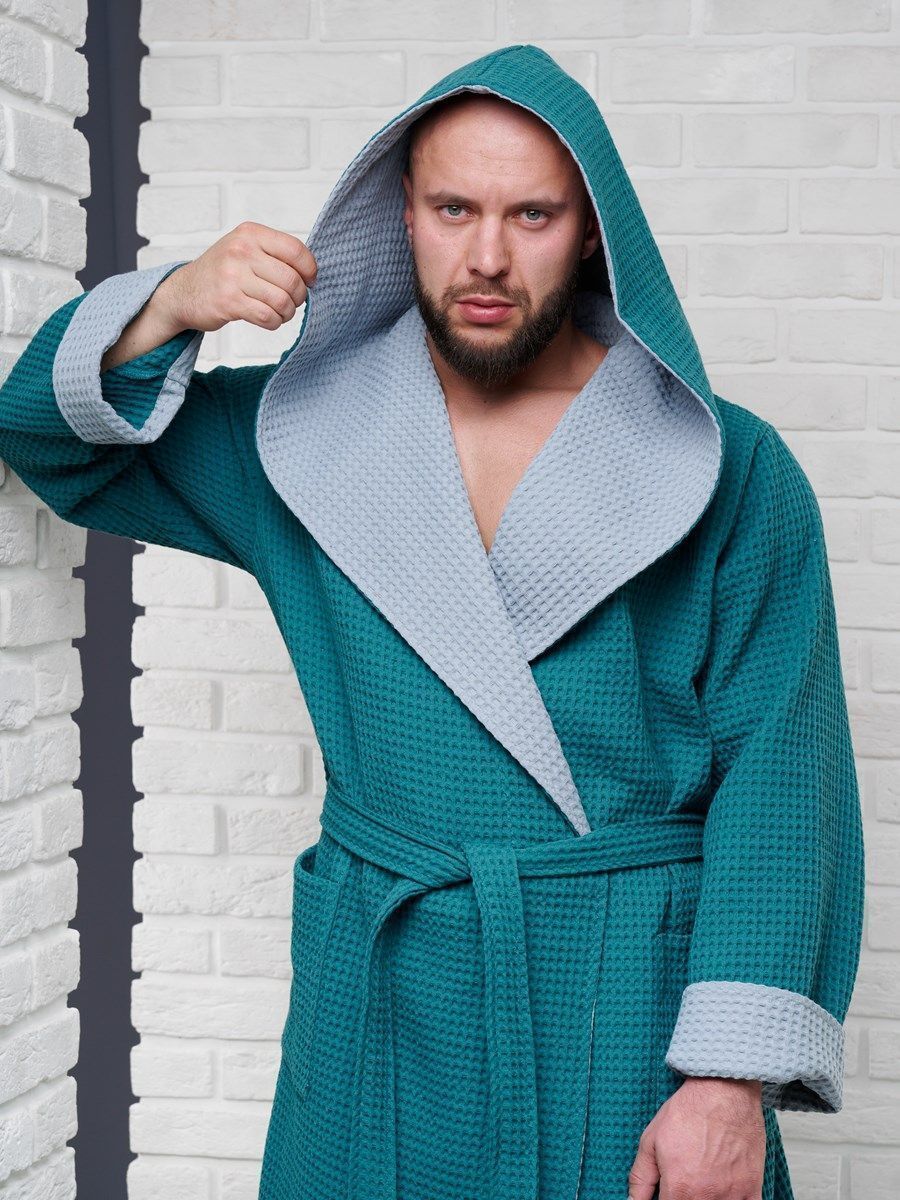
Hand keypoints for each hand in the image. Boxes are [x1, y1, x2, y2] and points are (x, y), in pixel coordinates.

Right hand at [155, 220, 318, 335]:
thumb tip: (312, 273)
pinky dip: (274, 322)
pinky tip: (268, 319)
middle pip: (291, 279)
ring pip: (281, 300)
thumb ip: (275, 254)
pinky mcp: (228, 301)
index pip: (295, 249)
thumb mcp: (244, 248)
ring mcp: (233, 276)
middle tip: (292, 301)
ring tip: (280, 312)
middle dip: (299, 296)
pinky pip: (267, 316)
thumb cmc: (222, 272)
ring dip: (287, 312)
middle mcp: (241, 250)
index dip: (309, 270)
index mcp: (250, 233)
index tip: (309, 281)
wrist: (183, 292)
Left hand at [627, 1077, 765, 1199]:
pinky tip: (722, 1194)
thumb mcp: (651, 1141)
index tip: (665, 1193)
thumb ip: (640, 1178)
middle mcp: (707, 1197)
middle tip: (683, 1184)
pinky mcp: (752, 1188)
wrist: (723, 1091)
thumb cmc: (688, 1112)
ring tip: (700, 1185)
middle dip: (682, 1198)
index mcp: (680, 1189)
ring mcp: (733, 1195)